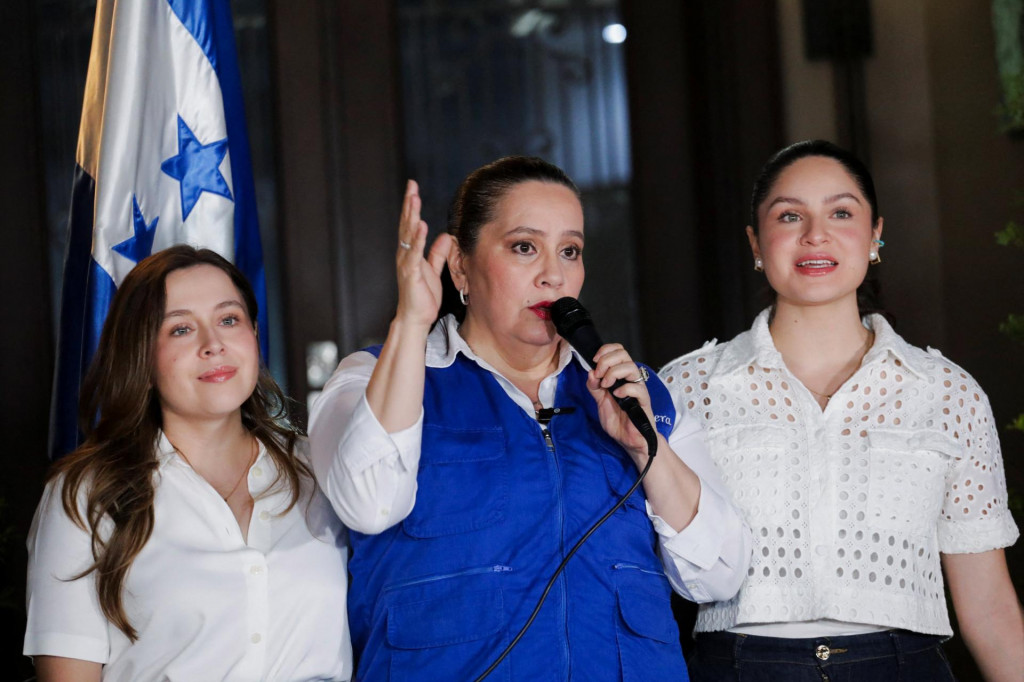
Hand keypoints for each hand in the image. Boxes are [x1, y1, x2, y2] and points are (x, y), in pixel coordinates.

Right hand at [395, 180, 452, 328]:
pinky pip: (414, 253)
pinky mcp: (410, 273)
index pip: (410, 225)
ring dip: (411, 216)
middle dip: (409, 204)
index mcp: (410, 252)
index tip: (413, 189)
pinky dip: (417, 239)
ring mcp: (406, 263)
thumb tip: (445, 235)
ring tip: (414, 199)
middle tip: (411, 185)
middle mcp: (405, 254)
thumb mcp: (433, 269)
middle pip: (406, 224)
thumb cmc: (423, 296)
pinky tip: (420, 225)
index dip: (412, 207)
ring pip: (407, 235)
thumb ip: (437, 253)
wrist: (416, 317)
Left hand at [585, 343, 655, 460]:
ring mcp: (638, 388)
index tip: (595, 361)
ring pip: (631, 367)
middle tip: (599, 375)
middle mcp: (630, 379)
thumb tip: (590, 372)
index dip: (605, 351)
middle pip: (624, 354)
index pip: (618, 351)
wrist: (629, 440)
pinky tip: (617, 397)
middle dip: (607, 361)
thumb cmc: (619, 420)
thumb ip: (594, 387)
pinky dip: (624, 389)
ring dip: (614, 373)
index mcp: (620, 376)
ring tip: (606, 385)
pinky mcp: (644, 400)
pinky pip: (637, 388)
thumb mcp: (600, 402)